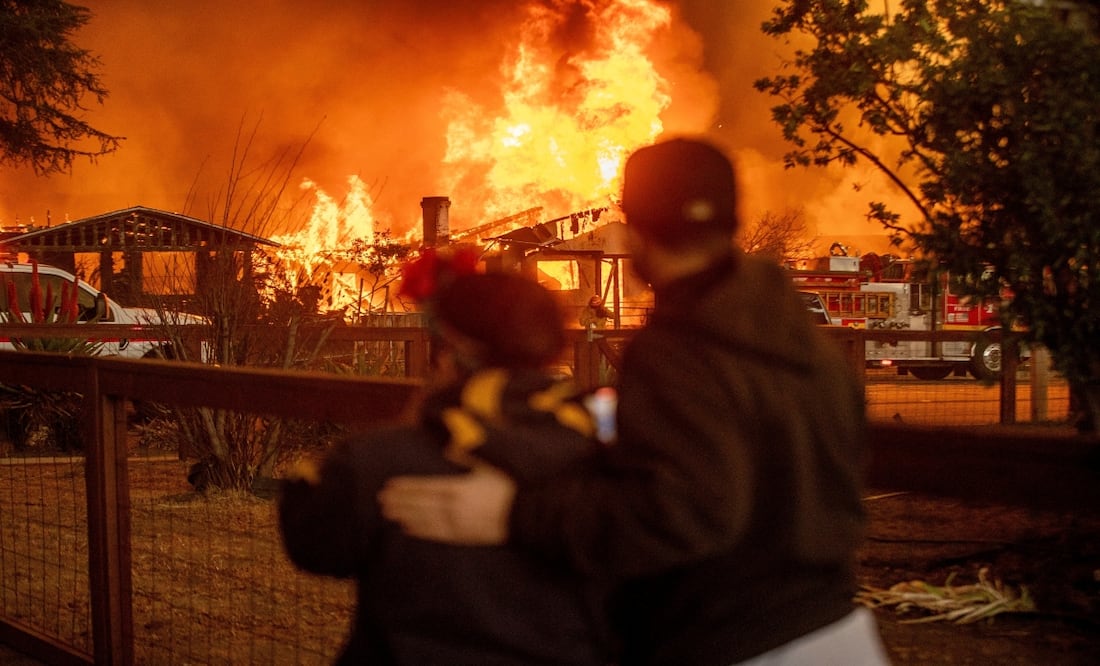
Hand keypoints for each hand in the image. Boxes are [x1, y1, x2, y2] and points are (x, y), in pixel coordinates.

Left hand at [378, 464, 515, 544]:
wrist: (527, 514)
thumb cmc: (510, 486)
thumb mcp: (490, 465)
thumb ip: (468, 456)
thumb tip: (449, 447)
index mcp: (458, 488)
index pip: (424, 487)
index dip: (406, 487)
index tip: (390, 486)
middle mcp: (454, 508)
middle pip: (420, 504)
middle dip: (400, 501)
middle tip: (381, 500)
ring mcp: (458, 524)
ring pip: (424, 520)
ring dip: (405, 516)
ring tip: (389, 513)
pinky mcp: (465, 537)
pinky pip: (438, 535)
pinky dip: (421, 531)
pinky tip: (408, 530)